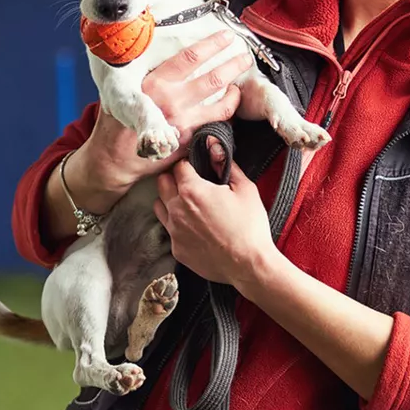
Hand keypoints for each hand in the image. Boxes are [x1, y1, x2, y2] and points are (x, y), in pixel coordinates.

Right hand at [70, 32, 252, 208]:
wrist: (115, 157)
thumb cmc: (118, 122)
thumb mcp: (125, 92)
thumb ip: (146, 77)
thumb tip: (163, 60)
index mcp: (155, 83)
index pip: (190, 58)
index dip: (212, 45)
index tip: (225, 37)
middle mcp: (171, 101)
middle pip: (213, 78)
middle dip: (234, 65)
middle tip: (244, 58)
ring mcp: (183, 122)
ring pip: (221, 104)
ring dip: (236, 93)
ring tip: (239, 86)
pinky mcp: (189, 140)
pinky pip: (216, 125)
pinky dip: (224, 116)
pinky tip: (227, 110)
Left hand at [152, 143, 276, 288]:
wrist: (248, 264)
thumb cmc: (250, 226)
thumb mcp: (245, 188)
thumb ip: (226, 164)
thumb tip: (213, 144)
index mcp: (192, 190)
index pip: (178, 166)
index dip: (188, 165)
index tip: (196, 168)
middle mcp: (176, 208)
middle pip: (162, 183)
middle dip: (174, 179)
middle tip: (191, 184)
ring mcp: (173, 230)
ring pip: (159, 205)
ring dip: (169, 201)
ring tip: (189, 206)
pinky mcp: (175, 249)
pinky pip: (168, 230)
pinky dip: (177, 225)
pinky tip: (194, 228)